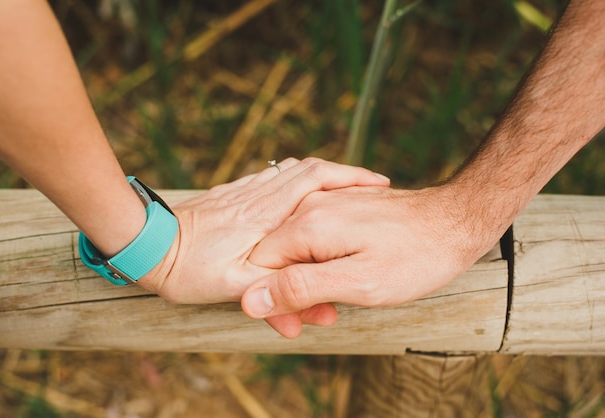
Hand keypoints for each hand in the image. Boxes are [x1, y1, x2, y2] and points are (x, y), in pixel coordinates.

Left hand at [136, 158, 389, 331]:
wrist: (148, 242)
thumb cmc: (188, 267)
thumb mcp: (232, 288)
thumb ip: (272, 298)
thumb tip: (302, 318)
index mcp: (266, 214)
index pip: (315, 179)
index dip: (349, 178)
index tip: (376, 183)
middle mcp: (259, 195)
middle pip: (308, 168)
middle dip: (342, 173)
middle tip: (369, 182)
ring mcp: (244, 191)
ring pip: (289, 170)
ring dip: (318, 174)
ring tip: (342, 186)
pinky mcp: (231, 194)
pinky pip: (270, 177)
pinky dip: (292, 178)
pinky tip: (296, 190)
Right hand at [242, 184, 498, 336]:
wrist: (455, 220)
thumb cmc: (416, 256)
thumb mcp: (360, 283)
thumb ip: (302, 288)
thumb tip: (251, 299)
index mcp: (307, 225)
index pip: (258, 267)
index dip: (271, 301)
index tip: (298, 324)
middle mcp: (310, 207)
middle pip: (273, 257)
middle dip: (291, 293)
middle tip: (328, 317)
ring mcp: (325, 203)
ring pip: (293, 249)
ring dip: (308, 280)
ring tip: (341, 299)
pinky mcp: (339, 206)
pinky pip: (312, 238)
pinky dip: (321, 263)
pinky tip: (344, 275)